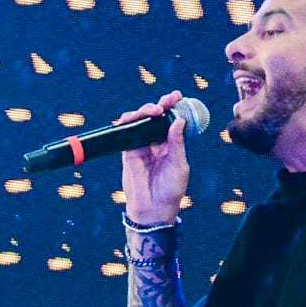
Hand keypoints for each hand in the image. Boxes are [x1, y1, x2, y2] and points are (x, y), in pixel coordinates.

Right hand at [118, 91, 190, 225]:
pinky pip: (126, 132)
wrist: (153, 210)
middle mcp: (156, 143)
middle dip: (161, 104)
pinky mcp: (128, 151)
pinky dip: (128, 121)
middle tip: (168, 99)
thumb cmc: (170, 190)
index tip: (178, 96)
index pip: (172, 121)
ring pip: (140, 121)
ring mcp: (141, 146)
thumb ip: (176, 143)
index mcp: (171, 145)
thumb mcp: (179, 165)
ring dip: (145, 110)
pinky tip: (135, 117)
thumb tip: (178, 121)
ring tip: (154, 110)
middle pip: (155, 118)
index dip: (174, 107)